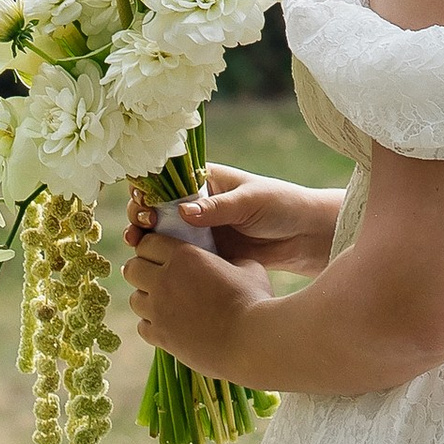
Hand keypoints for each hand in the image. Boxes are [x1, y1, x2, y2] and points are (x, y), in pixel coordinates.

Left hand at [123, 221, 263, 370]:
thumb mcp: (247, 267)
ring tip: (165, 303)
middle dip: (143, 270)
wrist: (252, 342)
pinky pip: (142, 326)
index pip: (148, 242)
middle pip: (132, 269)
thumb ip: (226, 260)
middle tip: (159, 277)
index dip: (153, 247)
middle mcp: (164, 280)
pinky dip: (152, 324)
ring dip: (147, 299)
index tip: (163, 254)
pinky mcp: (161, 337)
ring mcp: (159, 311)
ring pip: (134, 299)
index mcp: (184, 255)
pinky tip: (170, 324)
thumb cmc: (255, 301)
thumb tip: (225, 263)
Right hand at [124, 166, 342, 277]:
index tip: (144, 201)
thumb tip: (184, 212)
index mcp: (204, 179)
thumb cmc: (281, 206)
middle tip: (142, 225)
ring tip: (138, 245)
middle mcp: (195, 203)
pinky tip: (152, 265)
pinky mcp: (203, 254)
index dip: (148, 187)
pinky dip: (161, 259)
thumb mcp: (251, 201)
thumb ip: (218, 207)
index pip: (165, 177)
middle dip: (141, 214)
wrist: (304, 237)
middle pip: (155, 205)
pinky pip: (176, 256)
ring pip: (160, 232)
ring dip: (145, 237)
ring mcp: (197, 230)